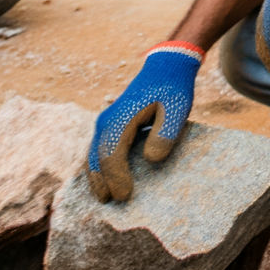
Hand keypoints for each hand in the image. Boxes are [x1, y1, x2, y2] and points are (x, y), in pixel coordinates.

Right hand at [87, 42, 203, 201]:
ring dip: (96, 175)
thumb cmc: (173, 89)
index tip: (126, 196)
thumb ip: (165, 134)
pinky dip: (98, 165)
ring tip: (103, 196)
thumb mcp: (177, 110)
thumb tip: (151, 159)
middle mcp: (107, 122)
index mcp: (121, 119)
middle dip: (101, 182)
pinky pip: (98, 148)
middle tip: (110, 203)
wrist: (166, 67)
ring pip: (93, 153)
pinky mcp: (109, 124)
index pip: (112, 155)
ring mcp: (105, 122)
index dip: (116, 178)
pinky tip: (104, 178)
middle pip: (96, 157)